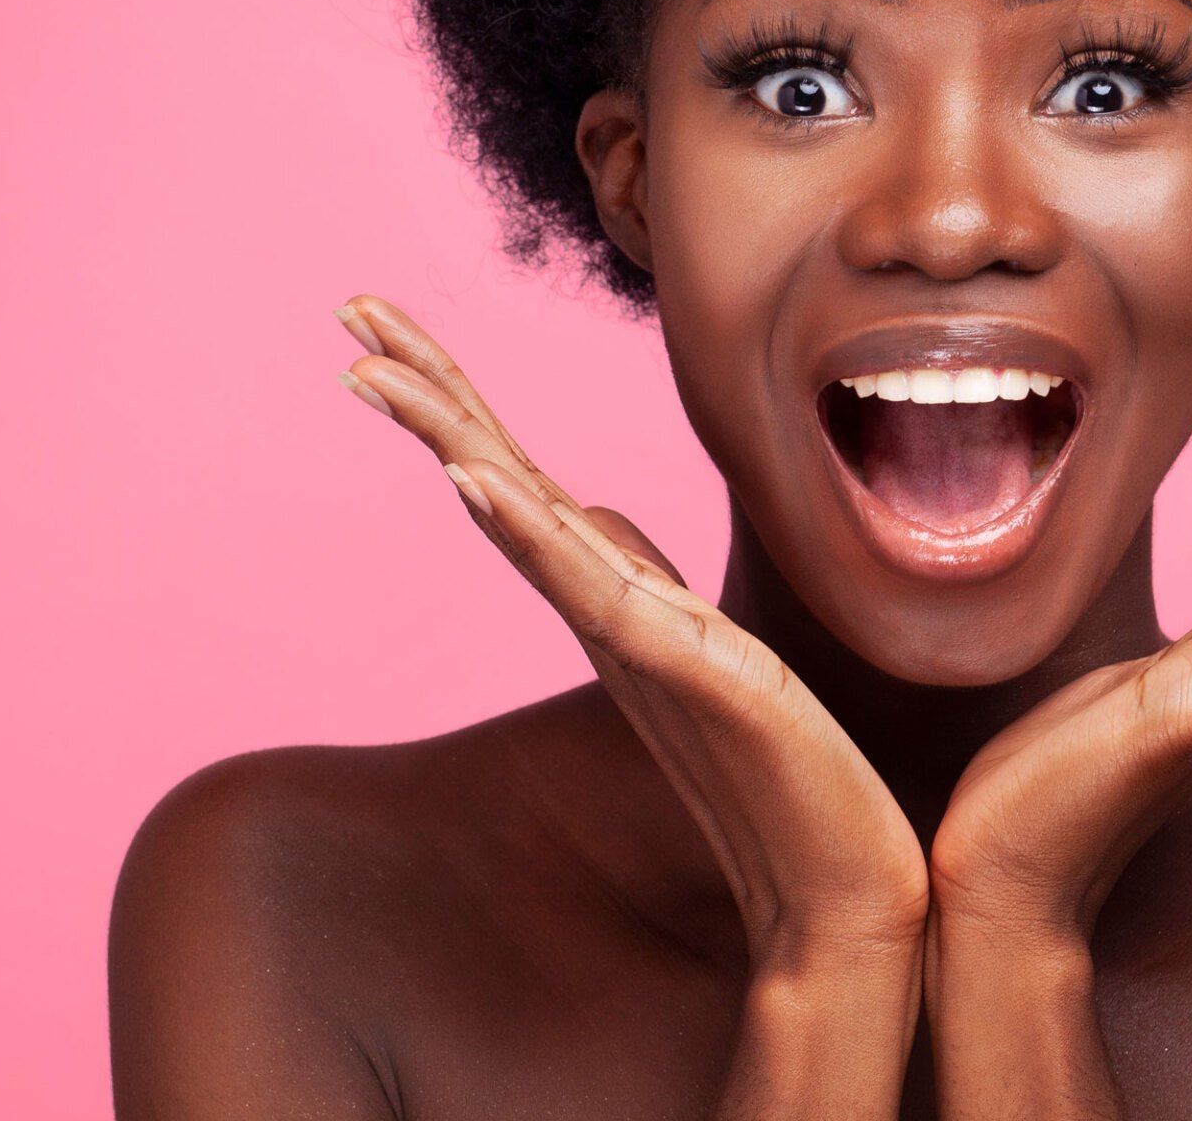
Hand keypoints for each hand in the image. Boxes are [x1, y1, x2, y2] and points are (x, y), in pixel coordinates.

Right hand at [332, 296, 929, 979]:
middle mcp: (602, 606)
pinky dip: (522, 528)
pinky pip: (587, 586)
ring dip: (445, 434)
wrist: (841, 885)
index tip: (388, 326)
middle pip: (495, 471)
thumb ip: (645, 584)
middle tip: (351, 306)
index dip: (454, 396)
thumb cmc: (785, 773)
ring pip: (521, 514)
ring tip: (369, 368)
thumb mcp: (710, 646)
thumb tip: (599, 516)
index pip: (516, 471)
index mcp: (609, 592)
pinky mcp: (678, 671)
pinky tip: (472, 476)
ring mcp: (631, 636)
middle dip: (426, 388)